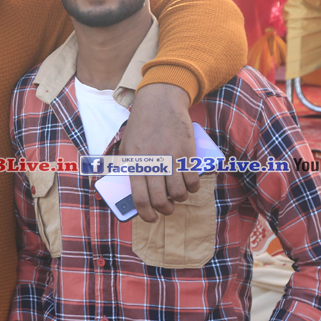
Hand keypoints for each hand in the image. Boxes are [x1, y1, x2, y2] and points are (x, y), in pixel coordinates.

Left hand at [120, 83, 198, 222]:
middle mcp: (152, 162)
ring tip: (178, 195)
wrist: (160, 102)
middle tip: (167, 209)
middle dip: (165, 210)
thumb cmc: (141, 125)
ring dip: (180, 199)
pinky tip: (190, 185)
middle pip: (160, 199)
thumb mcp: (126, 145)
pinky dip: (193, 187)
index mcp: (135, 162)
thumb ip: (128, 166)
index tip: (151, 218)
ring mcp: (171, 158)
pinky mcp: (186, 153)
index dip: (146, 214)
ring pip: (179, 193)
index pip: (139, 197)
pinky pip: (193, 180)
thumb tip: (131, 190)